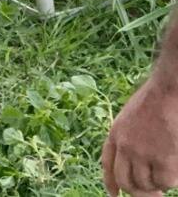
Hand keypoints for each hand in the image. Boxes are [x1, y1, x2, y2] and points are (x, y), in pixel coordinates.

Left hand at [102, 76, 177, 195]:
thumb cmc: (154, 102)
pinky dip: (171, 179)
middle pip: (126, 182)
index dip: (110, 182)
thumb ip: (127, 138)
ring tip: (166, 170)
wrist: (167, 93)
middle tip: (154, 195)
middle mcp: (125, 147)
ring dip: (158, 184)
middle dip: (139, 192)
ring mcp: (143, 154)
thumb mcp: (129, 118)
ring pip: (147, 184)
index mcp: (115, 135)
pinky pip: (166, 181)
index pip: (108, 165)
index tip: (114, 194)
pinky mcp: (162, 160)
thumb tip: (133, 164)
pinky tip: (174, 166)